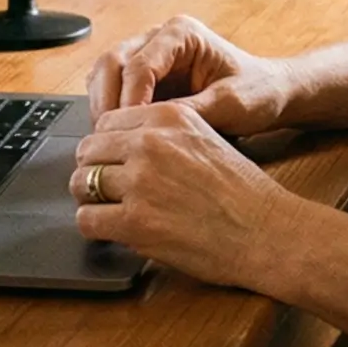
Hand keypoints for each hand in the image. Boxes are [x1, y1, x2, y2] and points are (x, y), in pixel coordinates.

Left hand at [71, 102, 301, 287]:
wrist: (264, 229)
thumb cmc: (242, 191)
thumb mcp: (205, 138)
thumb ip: (163, 134)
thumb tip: (120, 146)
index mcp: (167, 116)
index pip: (106, 122)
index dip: (106, 146)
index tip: (111, 162)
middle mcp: (150, 143)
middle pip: (88, 150)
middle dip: (94, 170)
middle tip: (106, 189)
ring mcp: (140, 182)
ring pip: (82, 183)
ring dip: (91, 199)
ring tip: (109, 209)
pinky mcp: (135, 221)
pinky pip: (87, 220)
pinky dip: (95, 227)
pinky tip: (112, 229)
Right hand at [87, 14, 292, 134]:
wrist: (267, 92)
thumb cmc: (256, 91)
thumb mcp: (231, 104)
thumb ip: (192, 112)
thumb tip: (151, 126)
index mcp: (181, 33)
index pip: (140, 64)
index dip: (130, 101)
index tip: (130, 132)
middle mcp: (159, 37)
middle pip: (111, 62)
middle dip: (107, 102)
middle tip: (110, 138)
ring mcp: (147, 54)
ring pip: (104, 73)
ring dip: (102, 106)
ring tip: (111, 140)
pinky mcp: (143, 76)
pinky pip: (111, 88)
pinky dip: (107, 110)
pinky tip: (117, 135)